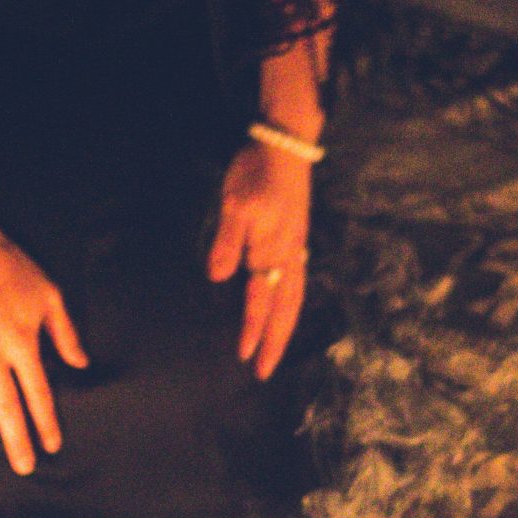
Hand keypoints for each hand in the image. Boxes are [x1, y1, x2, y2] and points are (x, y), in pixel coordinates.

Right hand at [0, 200, 87, 474]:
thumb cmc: (9, 264)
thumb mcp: (49, 293)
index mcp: (22, 341)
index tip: (51, 446)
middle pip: (5, 405)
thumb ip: (65, 333)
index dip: (46, 421)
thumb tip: (80, 365)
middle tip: (22, 468)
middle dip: (16, 440)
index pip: (38, 391)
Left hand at [206, 138, 312, 379]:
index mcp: (271, 250)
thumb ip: (227, 242)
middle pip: (285, 308)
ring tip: (276, 349)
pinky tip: (284, 309)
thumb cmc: (255, 172)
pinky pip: (297, 282)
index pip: (260, 300)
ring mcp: (296, 248)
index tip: (245, 356)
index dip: (252, 329)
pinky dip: (291, 304)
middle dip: (275, 341)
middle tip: (265, 371)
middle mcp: (289, 255)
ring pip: (294, 298)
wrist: (285, 145)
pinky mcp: (296, 239)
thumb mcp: (234, 204)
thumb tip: (219, 277)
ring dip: (284, 327)